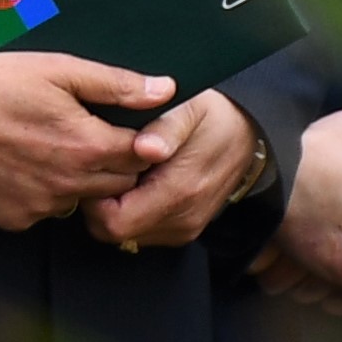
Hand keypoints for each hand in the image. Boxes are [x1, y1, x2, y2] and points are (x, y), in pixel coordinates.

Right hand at [0, 51, 178, 233]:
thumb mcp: (58, 70)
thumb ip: (117, 84)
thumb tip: (166, 89)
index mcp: (88, 146)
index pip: (144, 155)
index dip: (137, 139)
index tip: (119, 126)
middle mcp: (70, 184)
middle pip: (119, 183)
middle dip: (113, 162)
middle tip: (84, 135)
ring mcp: (41, 206)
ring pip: (83, 199)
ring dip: (79, 179)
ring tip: (49, 148)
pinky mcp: (14, 218)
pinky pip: (45, 211)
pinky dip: (43, 193)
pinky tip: (23, 166)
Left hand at [82, 87, 272, 256]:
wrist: (246, 134)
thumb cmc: (211, 117)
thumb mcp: (189, 107)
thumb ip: (166, 128)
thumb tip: (146, 148)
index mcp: (180, 192)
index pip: (113, 221)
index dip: (94, 197)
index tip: (96, 170)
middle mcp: (183, 218)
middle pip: (113, 231)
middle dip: (99, 203)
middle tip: (104, 169)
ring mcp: (184, 227)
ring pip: (125, 233)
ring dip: (115, 206)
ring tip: (123, 172)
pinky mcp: (183, 229)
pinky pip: (141, 230)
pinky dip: (131, 210)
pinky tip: (138, 182)